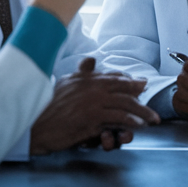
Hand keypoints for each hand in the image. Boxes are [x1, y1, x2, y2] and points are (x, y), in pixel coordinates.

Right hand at [29, 58, 158, 154]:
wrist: (35, 125)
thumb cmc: (47, 107)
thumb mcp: (64, 83)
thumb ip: (81, 73)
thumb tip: (91, 60)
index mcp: (86, 79)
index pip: (113, 77)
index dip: (128, 80)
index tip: (140, 84)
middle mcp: (92, 88)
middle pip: (123, 88)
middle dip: (139, 93)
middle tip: (150, 98)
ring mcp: (93, 103)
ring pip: (124, 104)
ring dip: (142, 111)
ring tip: (152, 118)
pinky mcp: (92, 119)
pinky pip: (117, 119)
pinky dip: (130, 122)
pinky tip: (138, 125)